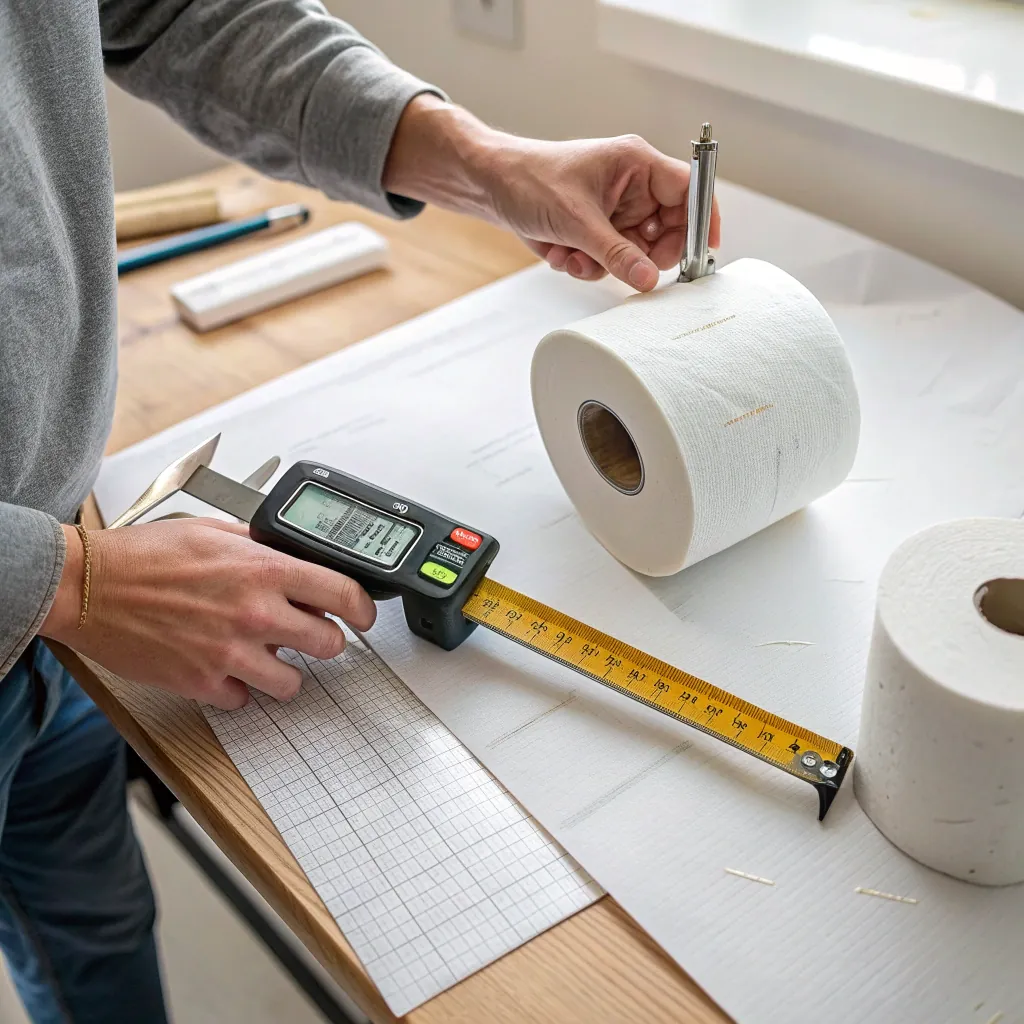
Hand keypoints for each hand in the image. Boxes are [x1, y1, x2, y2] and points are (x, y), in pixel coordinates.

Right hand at [40, 518, 375, 709]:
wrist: (87, 586)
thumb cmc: (143, 555)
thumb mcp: (214, 531)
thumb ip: (260, 545)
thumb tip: (290, 553)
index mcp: (264, 570)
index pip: (344, 594)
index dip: (362, 608)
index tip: (362, 615)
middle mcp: (255, 613)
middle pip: (329, 644)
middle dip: (323, 639)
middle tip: (308, 633)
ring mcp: (230, 653)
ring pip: (293, 683)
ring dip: (285, 671)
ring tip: (266, 655)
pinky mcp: (202, 682)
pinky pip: (244, 700)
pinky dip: (239, 688)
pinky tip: (225, 667)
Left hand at [383, 96, 719, 291]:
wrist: (489, 187)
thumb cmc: (530, 180)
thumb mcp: (577, 222)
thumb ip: (618, 254)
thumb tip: (649, 279)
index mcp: (637, 165)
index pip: (690, 190)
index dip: (703, 220)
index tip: (704, 253)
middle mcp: (632, 188)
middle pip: (668, 232)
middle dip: (643, 256)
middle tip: (627, 266)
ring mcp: (615, 211)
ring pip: (635, 254)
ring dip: (606, 264)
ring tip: (575, 253)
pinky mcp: (597, 232)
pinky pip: (609, 262)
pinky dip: (586, 265)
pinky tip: (561, 253)